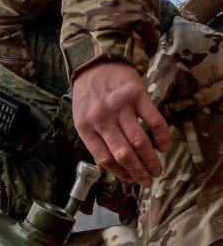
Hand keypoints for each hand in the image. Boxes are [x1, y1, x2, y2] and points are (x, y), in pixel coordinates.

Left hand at [72, 61, 169, 185]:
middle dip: (139, 172)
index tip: (132, 180)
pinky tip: (164, 147)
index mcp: (85, 127)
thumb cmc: (88, 95)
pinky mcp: (137, 94)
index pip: (104, 158)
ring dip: (151, 159)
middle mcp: (102, 118)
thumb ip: (94, 140)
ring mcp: (120, 106)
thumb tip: (113, 167)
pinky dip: (162, 137)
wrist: (94, 64)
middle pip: (123, 153)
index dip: (120, 173)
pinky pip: (154, 120)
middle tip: (149, 181)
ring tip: (157, 169)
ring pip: (139, 141)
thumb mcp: (81, 118)